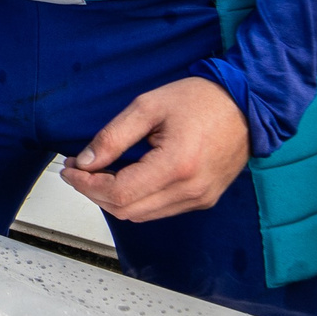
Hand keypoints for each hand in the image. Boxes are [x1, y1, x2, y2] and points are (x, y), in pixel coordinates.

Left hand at [59, 77, 249, 222]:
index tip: (70, 169)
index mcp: (176, 166)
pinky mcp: (203, 200)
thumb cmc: (202, 100)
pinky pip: (159, 210)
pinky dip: (135, 200)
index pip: (119, 193)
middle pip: (126, 210)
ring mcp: (199, 199)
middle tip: (78, 171)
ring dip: (113, 199)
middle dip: (94, 193)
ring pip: (141, 215)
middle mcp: (190, 190)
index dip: (87, 184)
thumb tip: (85, 162)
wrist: (247, 105)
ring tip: (97, 174)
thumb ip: (113, 137)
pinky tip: (124, 179)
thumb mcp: (148, 106)